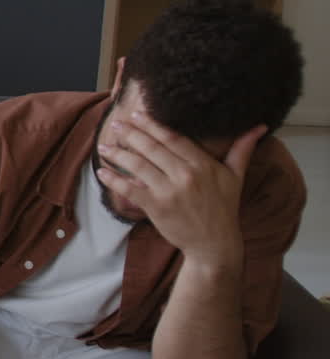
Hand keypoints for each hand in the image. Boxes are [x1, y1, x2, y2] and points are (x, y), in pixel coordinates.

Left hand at [96, 113, 263, 265]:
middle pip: (152, 148)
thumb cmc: (224, 209)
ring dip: (118, 154)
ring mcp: (169, 191)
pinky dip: (113, 180)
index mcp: (203, 164)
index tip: (138, 113)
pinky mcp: (156, 207)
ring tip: (104, 145)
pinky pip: (129, 189)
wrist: (214, 244)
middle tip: (116, 123)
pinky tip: (101, 171)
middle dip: (131, 133)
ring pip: (138, 165)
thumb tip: (258, 126)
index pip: (173, 138)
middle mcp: (185, 175)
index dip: (153, 125)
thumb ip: (242, 150)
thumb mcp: (235, 177)